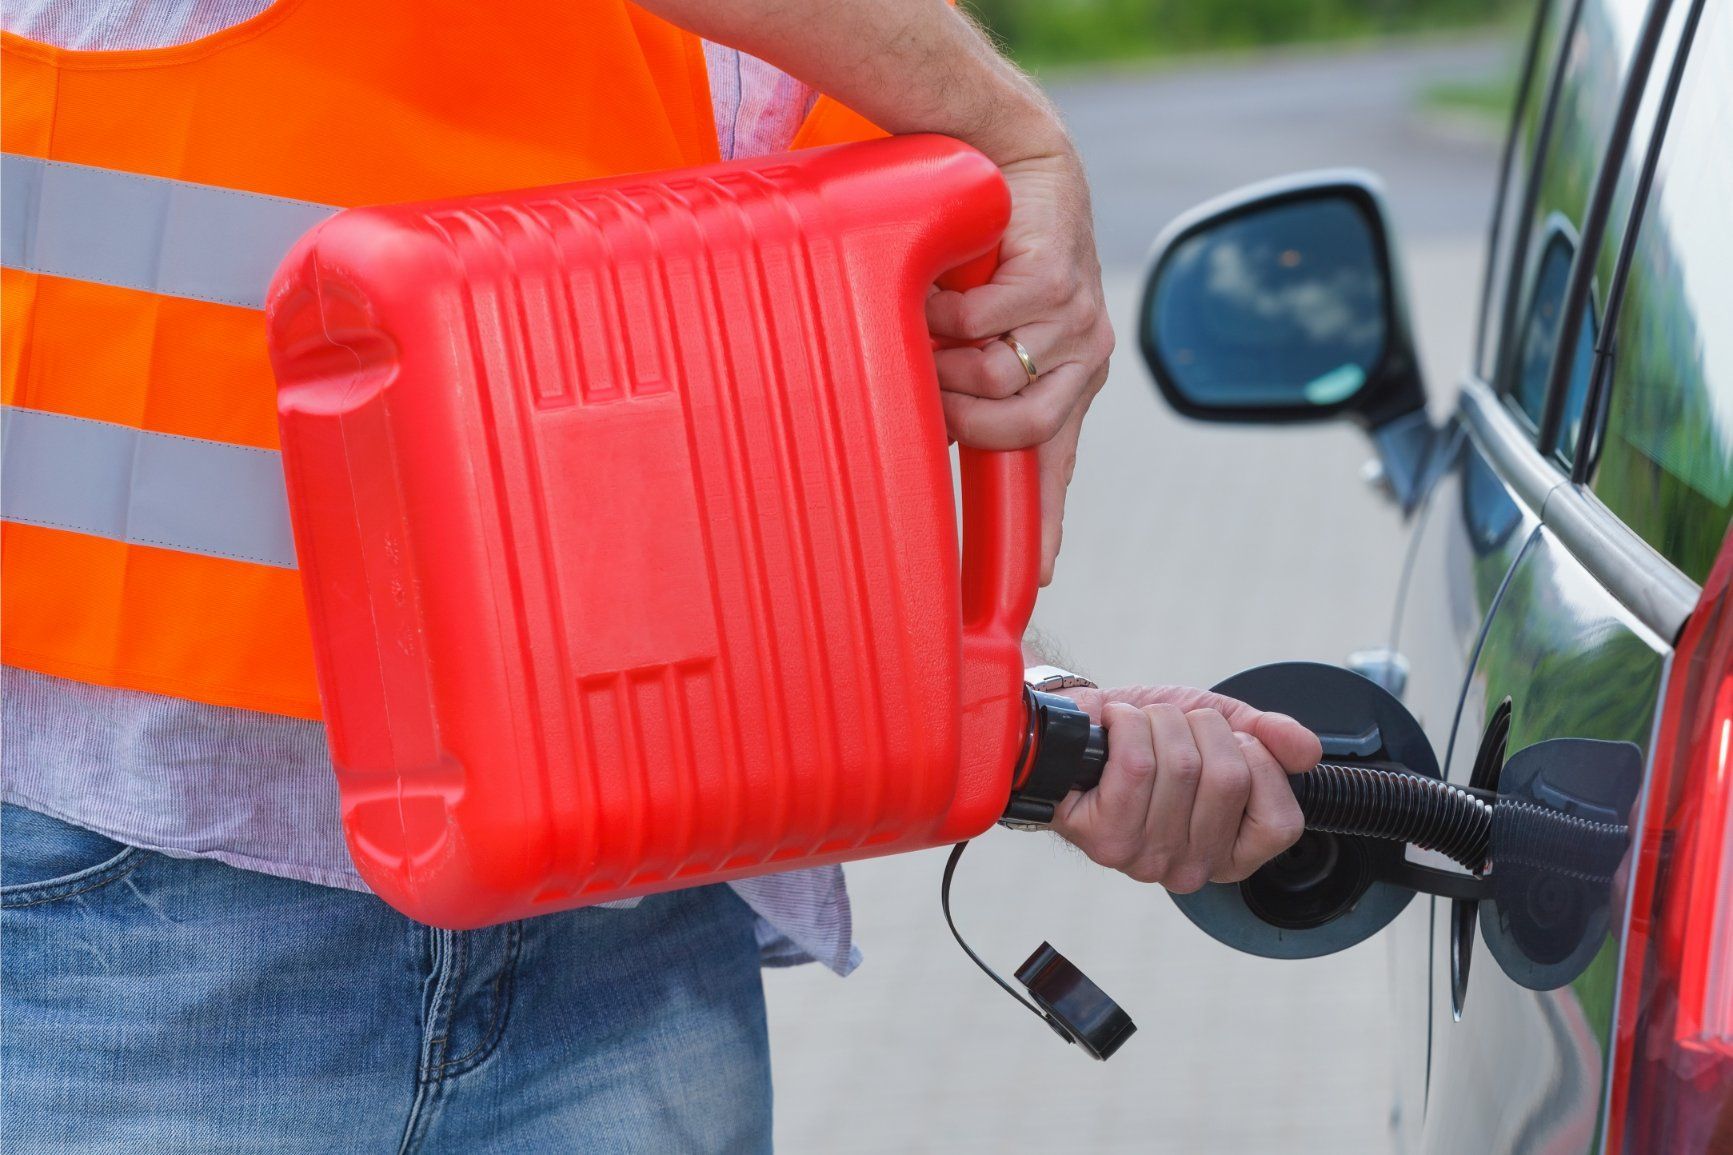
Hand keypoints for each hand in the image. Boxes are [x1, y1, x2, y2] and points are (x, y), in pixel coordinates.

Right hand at [926, 148, 1112, 585]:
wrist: (1012, 158)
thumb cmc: (990, 251)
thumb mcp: (984, 332)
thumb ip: (974, 387)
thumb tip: (934, 441)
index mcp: (1068, 383)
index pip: (1058, 467)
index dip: (1048, 526)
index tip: (1042, 579)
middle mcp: (1083, 358)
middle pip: (1019, 433)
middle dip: (961, 419)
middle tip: (928, 386)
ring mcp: (1076, 319)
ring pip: (995, 381)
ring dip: (946, 358)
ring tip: (934, 323)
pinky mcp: (1055, 278)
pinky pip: (981, 328)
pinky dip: (946, 313)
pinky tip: (945, 287)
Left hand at [1049, 685, 1321, 891]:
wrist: (1074, 730)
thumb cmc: (1146, 737)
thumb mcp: (1219, 728)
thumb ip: (1271, 737)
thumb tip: (1307, 751)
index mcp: (1229, 852)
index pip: (1281, 821)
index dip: (1260, 761)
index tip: (1229, 742)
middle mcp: (1190, 869)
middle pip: (1229, 777)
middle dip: (1201, 727)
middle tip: (1174, 729)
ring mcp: (1145, 859)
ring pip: (1181, 763)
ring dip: (1159, 721)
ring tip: (1139, 729)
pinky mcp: (1103, 838)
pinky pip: (1136, 762)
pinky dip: (1126, 722)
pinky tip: (1113, 727)